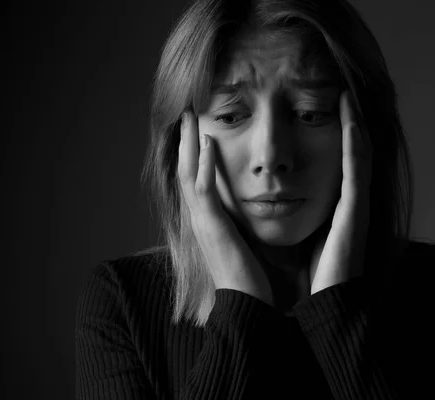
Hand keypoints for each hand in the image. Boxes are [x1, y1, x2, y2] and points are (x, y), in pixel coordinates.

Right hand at [177, 112, 274, 306]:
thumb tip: (250, 206)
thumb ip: (240, 221)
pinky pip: (203, 190)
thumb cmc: (249, 276)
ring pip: (188, 173)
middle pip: (184, 170)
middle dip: (185, 141)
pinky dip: (205, 165)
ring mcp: (202, 222)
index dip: (193, 153)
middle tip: (186, 112)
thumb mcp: (242, 240)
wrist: (247, 305)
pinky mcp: (212, 227)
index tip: (198, 128)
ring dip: (189, 144)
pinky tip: (210, 142)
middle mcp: (199, 218)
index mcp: (208, 220)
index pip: (194, 178)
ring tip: (191, 116)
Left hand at [308, 91, 372, 294]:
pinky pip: (357, 170)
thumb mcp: (310, 233)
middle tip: (344, 89)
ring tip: (348, 93)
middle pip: (356, 150)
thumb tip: (285, 195)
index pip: (343, 159)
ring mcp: (358, 204)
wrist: (329, 304)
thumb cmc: (318, 273)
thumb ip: (307, 212)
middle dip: (351, 120)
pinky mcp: (356, 211)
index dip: (340, 131)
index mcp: (341, 204)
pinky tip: (351, 121)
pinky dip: (355, 143)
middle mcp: (354, 199)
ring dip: (356, 122)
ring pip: (360, 153)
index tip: (328, 103)